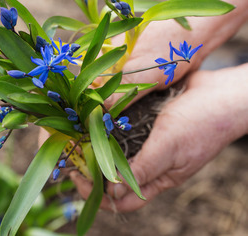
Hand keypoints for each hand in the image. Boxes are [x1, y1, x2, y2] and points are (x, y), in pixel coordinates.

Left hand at [72, 64, 247, 211]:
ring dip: (95, 145)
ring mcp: (147, 140)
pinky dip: (106, 125)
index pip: (122, 199)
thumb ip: (143, 170)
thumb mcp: (170, 148)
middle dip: (89, 168)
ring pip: (114, 150)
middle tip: (69, 153)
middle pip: (112, 175)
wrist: (222, 91)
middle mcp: (149, 161)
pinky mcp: (145, 121)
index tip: (76, 177)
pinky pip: (122, 128)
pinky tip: (93, 117)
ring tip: (75, 135)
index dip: (97, 194)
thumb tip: (113, 194)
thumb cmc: (203, 123)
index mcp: (157, 177)